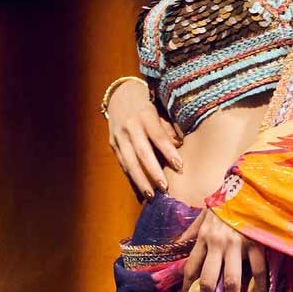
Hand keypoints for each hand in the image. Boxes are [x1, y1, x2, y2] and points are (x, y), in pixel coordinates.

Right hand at [106, 77, 183, 197]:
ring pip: (129, 161)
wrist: (120, 94)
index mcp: (144, 115)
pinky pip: (123, 164)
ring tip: (151, 196)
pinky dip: (131, 178)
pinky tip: (140, 191)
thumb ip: (168, 128)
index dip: (168, 151)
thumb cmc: (147, 104)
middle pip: (141, 152)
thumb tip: (179, 146)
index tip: (180, 166)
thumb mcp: (160, 109)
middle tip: (165, 188)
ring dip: (140, 180)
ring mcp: (118, 136)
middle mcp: (129, 126)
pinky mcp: (113, 143)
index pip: (157, 136)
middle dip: (153, 172)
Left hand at [178, 208, 267, 291]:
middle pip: (209, 279)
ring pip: (232, 280)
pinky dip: (260, 287)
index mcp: (204, 237)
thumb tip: (177, 244)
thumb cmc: (227, 201)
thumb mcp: (205, 212)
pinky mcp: (256, 244)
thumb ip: (192, 230)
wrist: (250, 186)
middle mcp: (218, 244)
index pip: (191, 267)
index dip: (187, 287)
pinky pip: (258, 271)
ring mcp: (238, 246)